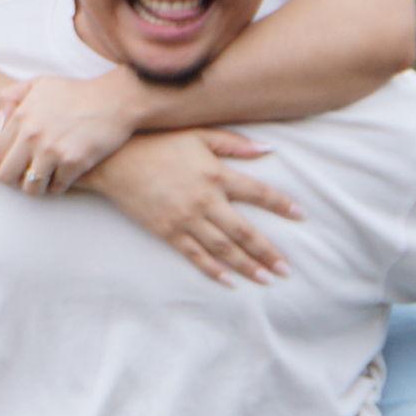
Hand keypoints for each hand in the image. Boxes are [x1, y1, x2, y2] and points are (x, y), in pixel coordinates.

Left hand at [0, 70, 146, 194]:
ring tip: (45, 182)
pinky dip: (59, 186)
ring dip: (37, 188)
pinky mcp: (74, 162)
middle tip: (26, 180)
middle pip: (7, 175)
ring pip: (31, 187)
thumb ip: (13, 97)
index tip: (12, 170)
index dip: (2, 167)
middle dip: (15, 182)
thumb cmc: (77, 93)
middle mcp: (33, 135)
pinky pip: (57, 187)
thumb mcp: (41, 84)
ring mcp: (52, 150)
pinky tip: (65, 179)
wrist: (116, 100)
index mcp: (22, 117)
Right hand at [88, 130, 301, 283]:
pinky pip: (194, 255)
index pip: (259, 193)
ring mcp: (185, 219)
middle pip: (244, 232)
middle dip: (268, 252)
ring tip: (266, 279)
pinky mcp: (167, 232)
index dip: (282, 205)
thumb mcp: (198, 134)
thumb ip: (234, 144)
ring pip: (223, 249)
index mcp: (216, 174)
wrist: (115, 161)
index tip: (301, 216)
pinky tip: (229, 281)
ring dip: (247, 266)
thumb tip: (268, 150)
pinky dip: (213, 270)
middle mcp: (205, 201)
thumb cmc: (157, 142)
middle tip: (286, 269)